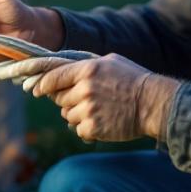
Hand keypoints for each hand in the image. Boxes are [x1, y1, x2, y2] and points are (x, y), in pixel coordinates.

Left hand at [0, 54, 177, 141]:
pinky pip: (78, 129)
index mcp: (87, 70)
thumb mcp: (110, 62)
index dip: (42, 85)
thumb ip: (84, 66)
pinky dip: (87, 128)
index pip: (53, 77)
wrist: (153, 104)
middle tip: (87, 100)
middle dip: (68, 100)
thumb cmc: (133, 80)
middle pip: (59, 99)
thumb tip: (62, 70)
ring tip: (99, 110)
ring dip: (78, 115)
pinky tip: (103, 121)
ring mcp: (87, 110)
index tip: (36, 90)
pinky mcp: (93, 128)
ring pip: (67, 115)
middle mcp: (84, 89)